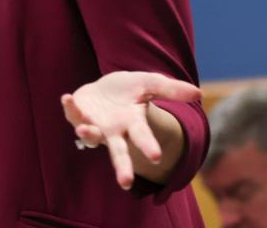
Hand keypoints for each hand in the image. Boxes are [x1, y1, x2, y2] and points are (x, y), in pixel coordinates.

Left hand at [60, 71, 200, 189]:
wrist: (105, 88)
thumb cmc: (130, 90)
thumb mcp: (150, 83)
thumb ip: (171, 89)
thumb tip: (199, 93)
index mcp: (134, 123)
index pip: (142, 137)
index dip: (148, 146)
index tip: (155, 158)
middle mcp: (115, 130)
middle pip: (119, 152)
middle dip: (122, 167)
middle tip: (124, 182)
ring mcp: (95, 125)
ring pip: (91, 137)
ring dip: (87, 136)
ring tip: (83, 132)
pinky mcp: (78, 116)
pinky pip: (72, 115)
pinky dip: (69, 108)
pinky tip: (67, 98)